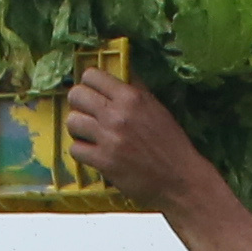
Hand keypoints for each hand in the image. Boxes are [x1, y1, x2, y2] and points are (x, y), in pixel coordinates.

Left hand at [60, 70, 210, 214]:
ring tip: (89, 134)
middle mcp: (117, 114)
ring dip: (78, 128)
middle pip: (76, 95)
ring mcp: (108, 138)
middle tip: (87, 113)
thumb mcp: (157, 108)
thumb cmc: (171, 143)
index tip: (93, 92)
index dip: (89, 84)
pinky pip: (75, 149)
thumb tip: (121, 72)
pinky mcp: (103, 161)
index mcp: (132, 97)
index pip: (92, 76)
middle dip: (79, 104)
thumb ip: (136, 89)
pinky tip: (92, 152)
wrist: (179, 178)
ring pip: (72, 122)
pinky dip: (81, 151)